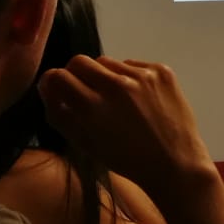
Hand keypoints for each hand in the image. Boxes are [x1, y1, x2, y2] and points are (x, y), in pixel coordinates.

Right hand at [39, 56, 214, 196]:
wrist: (175, 162)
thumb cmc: (126, 159)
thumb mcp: (84, 143)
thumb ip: (59, 113)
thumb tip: (47, 86)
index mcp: (92, 107)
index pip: (57, 76)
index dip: (54, 83)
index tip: (59, 91)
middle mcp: (116, 85)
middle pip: (79, 61)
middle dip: (77, 75)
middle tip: (87, 93)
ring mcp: (142, 75)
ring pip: (107, 61)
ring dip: (105, 76)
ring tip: (117, 100)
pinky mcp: (162, 71)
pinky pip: (133, 65)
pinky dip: (129, 77)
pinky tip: (138, 99)